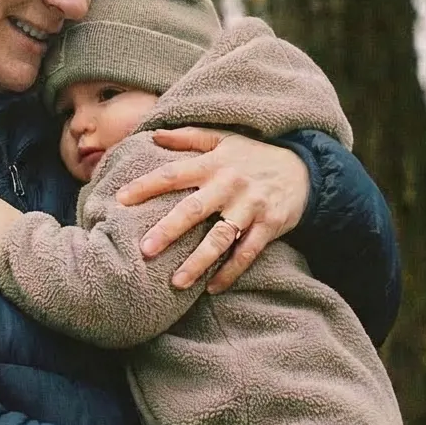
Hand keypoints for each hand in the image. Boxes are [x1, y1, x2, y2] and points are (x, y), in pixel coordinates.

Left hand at [115, 127, 309, 291]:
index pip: (173, 174)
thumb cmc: (254, 156)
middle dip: (168, 230)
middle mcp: (229, 185)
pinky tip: (211, 289)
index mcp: (213, 164)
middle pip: (194, 209)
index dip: (146, 185)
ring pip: (220, 238)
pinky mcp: (269, 226)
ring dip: (198, 262)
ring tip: (175, 282)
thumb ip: (188, 137)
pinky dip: (230, 272)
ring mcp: (250, 207)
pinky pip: (247, 253)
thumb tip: (153, 135)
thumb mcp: (224, 139)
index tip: (120, 199)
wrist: (305, 169)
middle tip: (144, 249)